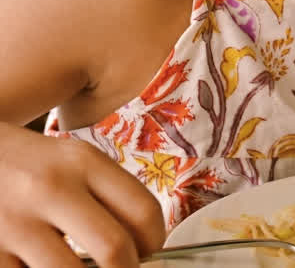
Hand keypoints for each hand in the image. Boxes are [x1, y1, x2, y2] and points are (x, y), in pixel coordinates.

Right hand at [0, 122, 164, 266]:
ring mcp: (14, 222)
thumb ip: (107, 197)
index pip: (142, 211)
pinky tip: (41, 265)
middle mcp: (50, 189)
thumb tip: (140, 249)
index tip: (149, 251)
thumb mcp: (71, 163)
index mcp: (82, 162)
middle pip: (113, 249)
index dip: (154, 241)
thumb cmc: (26, 166)